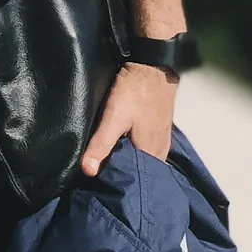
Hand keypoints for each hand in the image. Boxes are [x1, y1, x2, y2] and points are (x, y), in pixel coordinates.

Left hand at [80, 61, 177, 176]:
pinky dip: (138, 153)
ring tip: (111, 165)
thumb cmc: (136, 91)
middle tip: (102, 177)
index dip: (117, 185)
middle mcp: (161, 152)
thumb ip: (102, 144)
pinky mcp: (161, 129)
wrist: (154, 64)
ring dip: (131, 164)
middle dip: (124, 176)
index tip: (101, 187)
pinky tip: (126, 149)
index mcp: (151, 155)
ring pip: (146, 161)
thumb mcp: (114, 118)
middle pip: (141, 172)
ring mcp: (163, 140)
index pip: (134, 182)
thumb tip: (87, 171)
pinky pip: (150, 149)